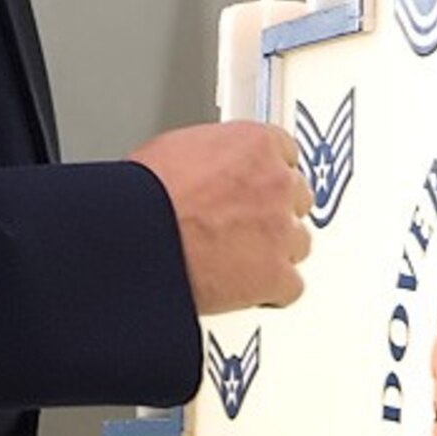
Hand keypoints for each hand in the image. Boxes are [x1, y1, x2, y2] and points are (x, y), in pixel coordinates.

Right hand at [128, 121, 313, 314]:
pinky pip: (290, 287)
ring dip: (275, 251)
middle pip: (296, 198)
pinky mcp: (277, 275)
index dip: (265, 174)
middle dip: (273, 212)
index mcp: (256, 143)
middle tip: (242, 225)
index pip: (285, 153)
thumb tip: (205, 170)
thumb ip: (212, 158)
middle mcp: (277, 182)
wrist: (138, 237)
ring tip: (239, 259)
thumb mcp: (177, 149)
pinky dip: (271, 292)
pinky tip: (245, 289)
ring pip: (298, 243)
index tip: (254, 186)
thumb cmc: (146, 194)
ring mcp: (281, 230)